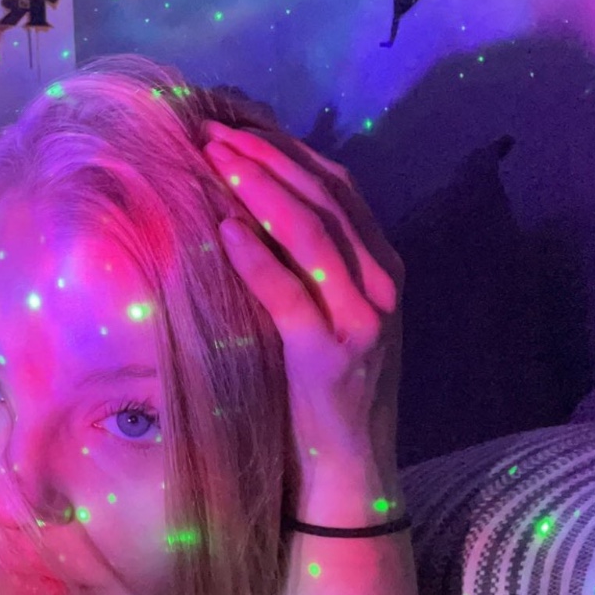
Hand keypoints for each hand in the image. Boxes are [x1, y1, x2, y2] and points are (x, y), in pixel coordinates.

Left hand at [204, 121, 405, 524]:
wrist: (348, 471)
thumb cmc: (319, 390)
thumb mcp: (322, 313)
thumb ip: (303, 262)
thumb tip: (244, 204)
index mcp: (381, 266)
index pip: (337, 185)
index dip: (287, 147)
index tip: (236, 123)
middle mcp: (382, 283)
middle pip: (325, 197)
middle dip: (267, 156)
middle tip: (212, 130)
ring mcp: (363, 319)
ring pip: (313, 234)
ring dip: (260, 189)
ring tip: (215, 159)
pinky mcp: (331, 355)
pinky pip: (290, 293)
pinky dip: (256, 257)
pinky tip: (223, 229)